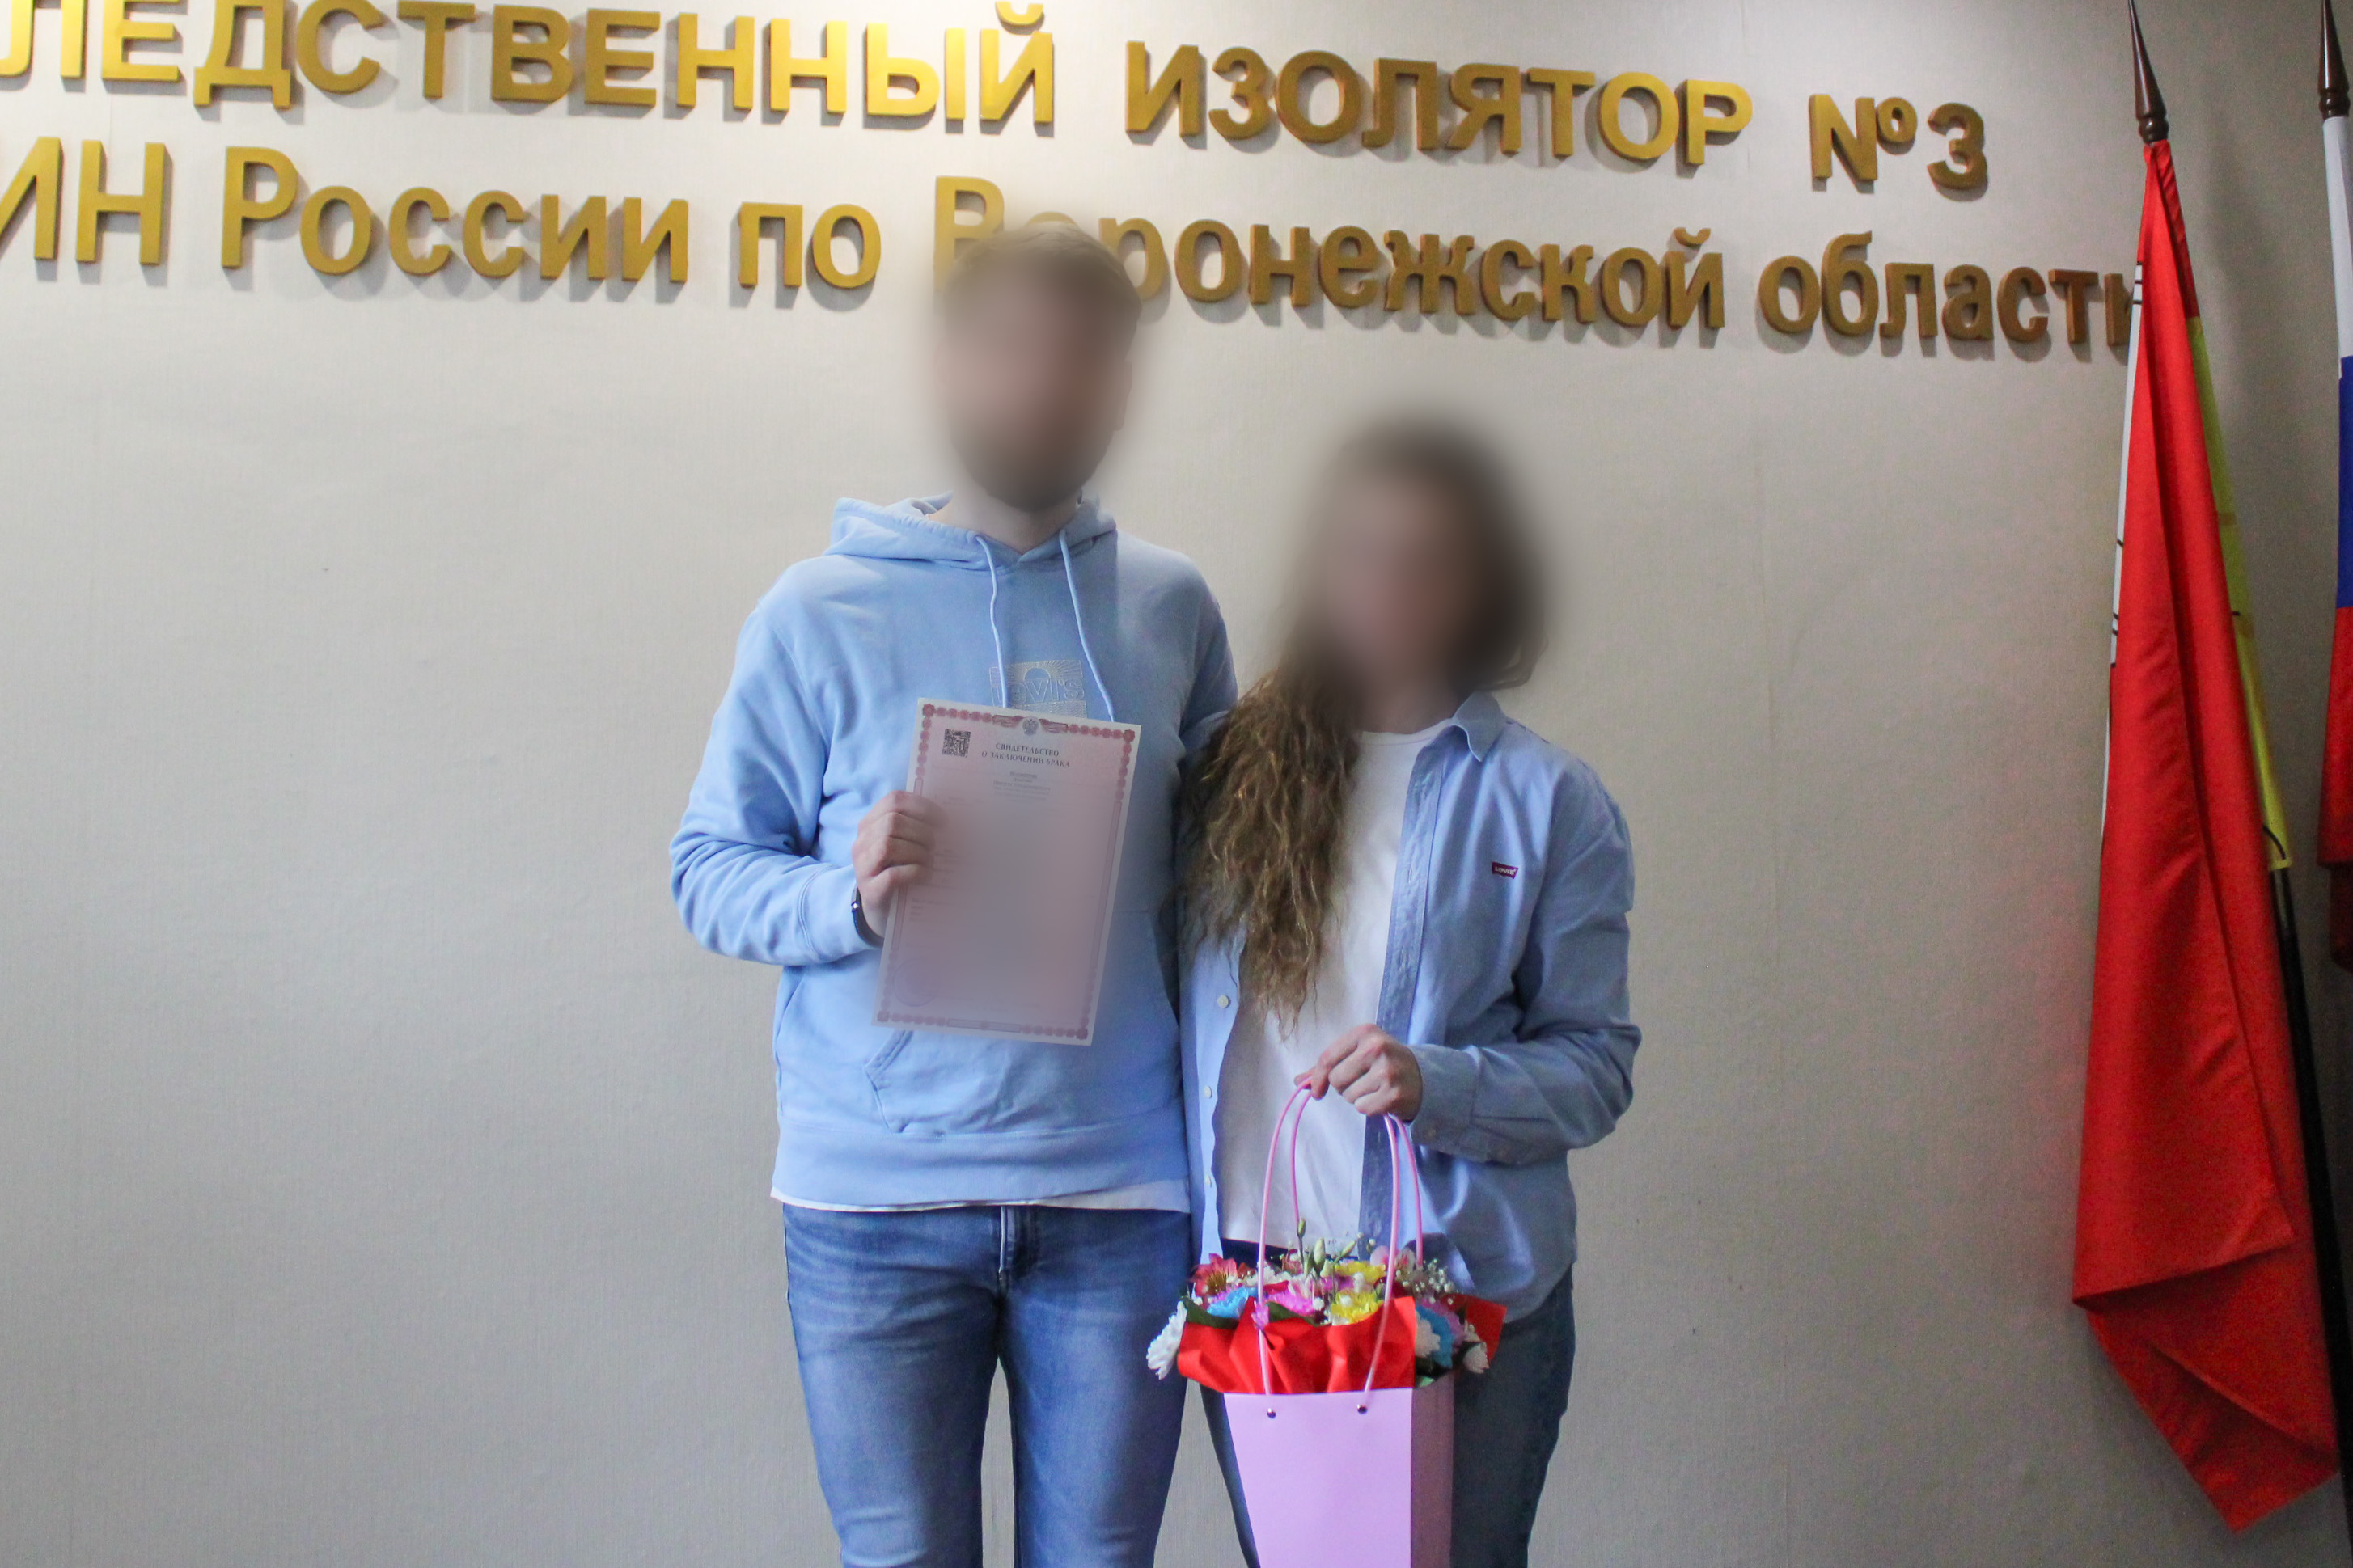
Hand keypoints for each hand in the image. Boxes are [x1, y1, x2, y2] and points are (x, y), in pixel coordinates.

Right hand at [853, 791, 940, 924]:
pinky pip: (893, 875)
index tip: (943, 820)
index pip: (894, 801)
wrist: (883, 910)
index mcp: (871, 824)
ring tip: (930, 861)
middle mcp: (862, 842)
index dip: (922, 806)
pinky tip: (926, 875)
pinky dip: (915, 872)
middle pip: (892, 822)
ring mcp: (863, 867)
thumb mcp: (904, 845)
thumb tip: (951, 820)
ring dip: (918, 852)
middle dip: (922, 833)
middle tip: (936, 846)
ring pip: (889, 845)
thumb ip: (917, 828)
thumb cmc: (899, 870)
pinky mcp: (871, 891)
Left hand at [1300, 1024, 1422, 1121]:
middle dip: (1344, 1086)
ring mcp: (1387, 1071)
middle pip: (1336, 1079)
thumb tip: (1298, 1080)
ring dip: (1358, 1097)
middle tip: (1362, 1082)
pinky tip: (1382, 1098)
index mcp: (1365, 1033)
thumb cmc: (1382, 1063)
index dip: (1317, 1078)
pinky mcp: (1394, 1094)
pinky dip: (1369, 1107)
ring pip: (1349, 1096)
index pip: (1328, 1058)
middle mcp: (1377, 1048)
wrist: (1423, 1077)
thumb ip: (1329, 1065)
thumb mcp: (1359, 1053)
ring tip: (1375, 1088)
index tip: (1316, 1092)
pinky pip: (1364, 1108)